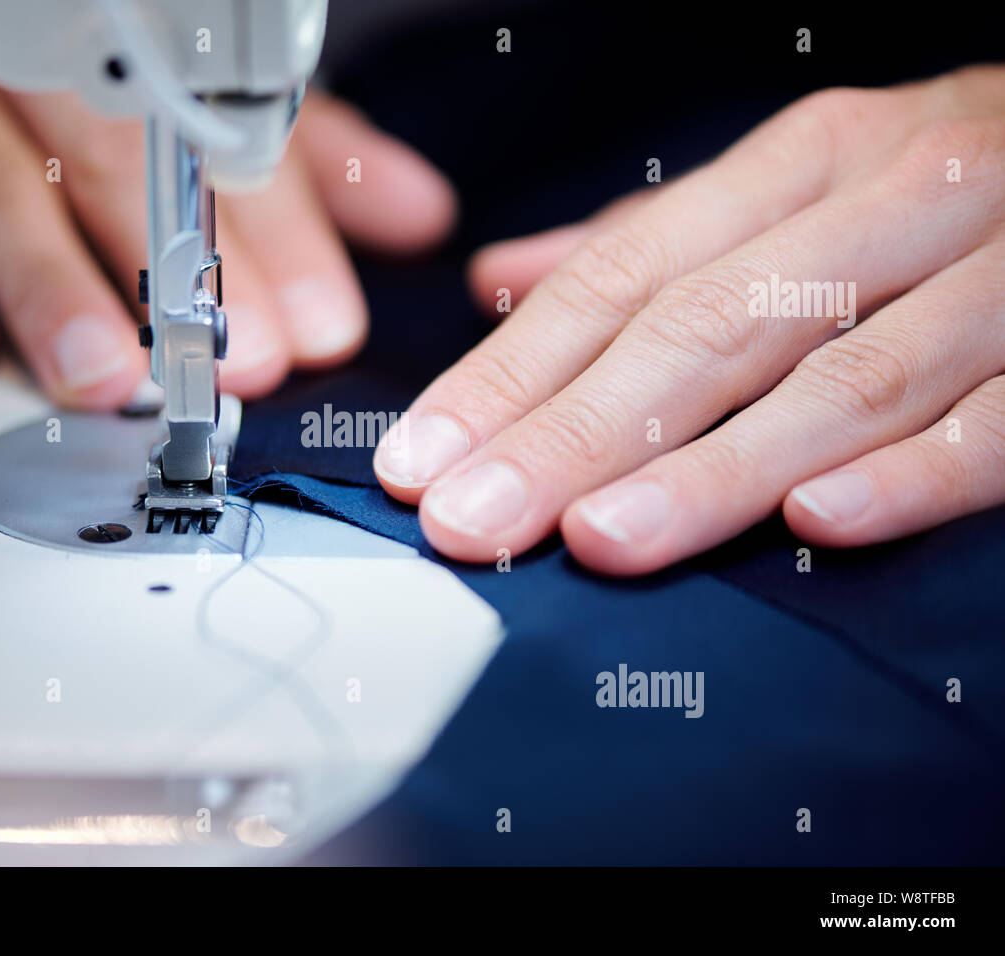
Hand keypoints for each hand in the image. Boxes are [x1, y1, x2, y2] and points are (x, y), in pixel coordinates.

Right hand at [0, 0, 454, 406]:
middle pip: (111, 160)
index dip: (278, 238)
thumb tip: (417, 216)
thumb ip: (295, 154)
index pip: (216, 137)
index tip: (323, 324)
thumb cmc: (34, 53)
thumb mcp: (182, 93)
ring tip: (109, 376)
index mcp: (114, 35)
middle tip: (240, 363)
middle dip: (183, 273)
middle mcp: (10, 45)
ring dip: (53, 287)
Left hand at [375, 66, 1004, 573]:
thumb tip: (496, 284)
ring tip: (599, 536)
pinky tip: (817, 527)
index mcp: (799, 167)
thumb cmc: (932, 192)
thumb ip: (648, 244)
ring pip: (836, 380)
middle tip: (470, 520)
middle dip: (572, 434)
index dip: (510, 375)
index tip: (422, 459)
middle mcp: (886, 206)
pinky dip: (912, 473)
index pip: (618, 282)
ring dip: (711, 467)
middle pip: (702, 333)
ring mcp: (993, 276)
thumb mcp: (789, 188)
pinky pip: (996, 420)